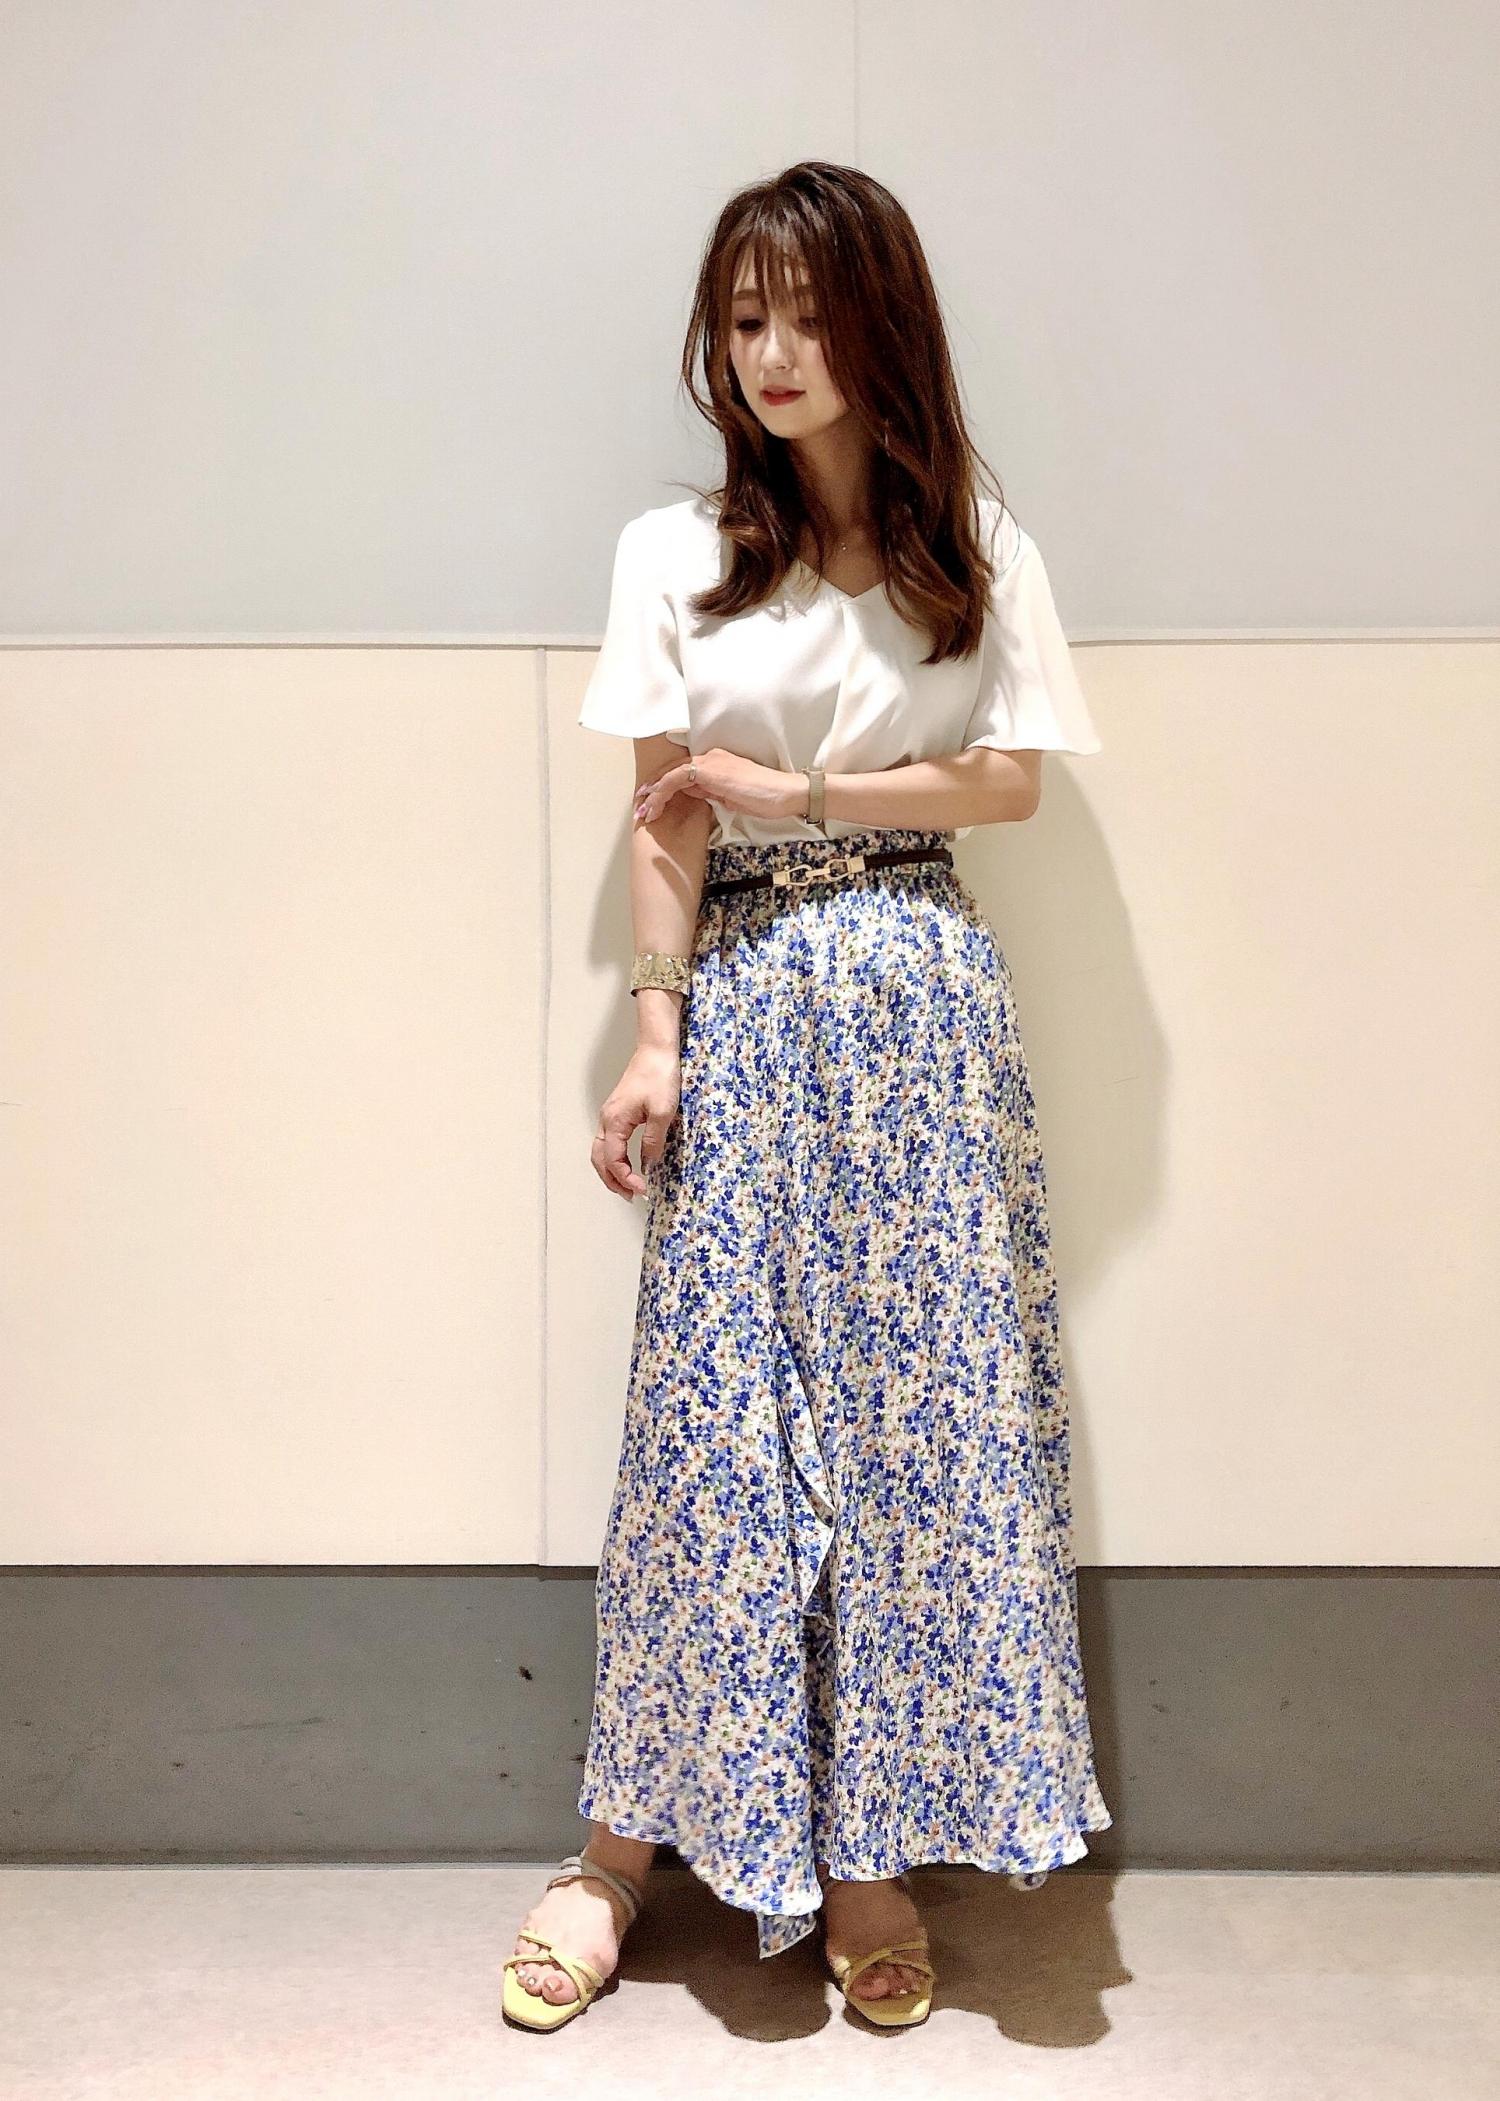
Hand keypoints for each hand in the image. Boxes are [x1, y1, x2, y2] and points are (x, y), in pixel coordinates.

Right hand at [591, 1043, 680, 1199]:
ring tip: (628, 1186)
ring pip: (601, 1151)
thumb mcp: (662, 1113)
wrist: (656, 1051)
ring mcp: (610, 1115)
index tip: (642, 1189)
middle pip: (600, 1159)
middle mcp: (607, 1120)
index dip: (625, 1179)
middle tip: (630, 1196)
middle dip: (612, 1180)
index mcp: (615, 1121)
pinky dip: (615, 1158)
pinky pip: (609, 1141)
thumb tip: (647, 1165)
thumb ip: (652, 1141)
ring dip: (611, 1171)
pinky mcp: (618, 1112)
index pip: (613, 1160)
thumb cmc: (659, 1076)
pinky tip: (629, 1163)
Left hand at [633, 748, 805, 826]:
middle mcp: (711, 756)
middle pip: (673, 771)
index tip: (654, 802)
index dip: (665, 787)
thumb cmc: (766, 798)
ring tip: (644, 811)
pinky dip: (661, 792)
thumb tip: (694, 793)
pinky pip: (675, 779)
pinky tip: (654, 805)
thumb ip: (712, 792)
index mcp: (718, 762)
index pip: (684, 772)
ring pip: (670, 774)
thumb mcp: (732, 797)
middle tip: (642, 806)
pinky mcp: (709, 770)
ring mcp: (710, 761)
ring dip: (654, 794)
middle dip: (654, 790)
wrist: (784, 793)